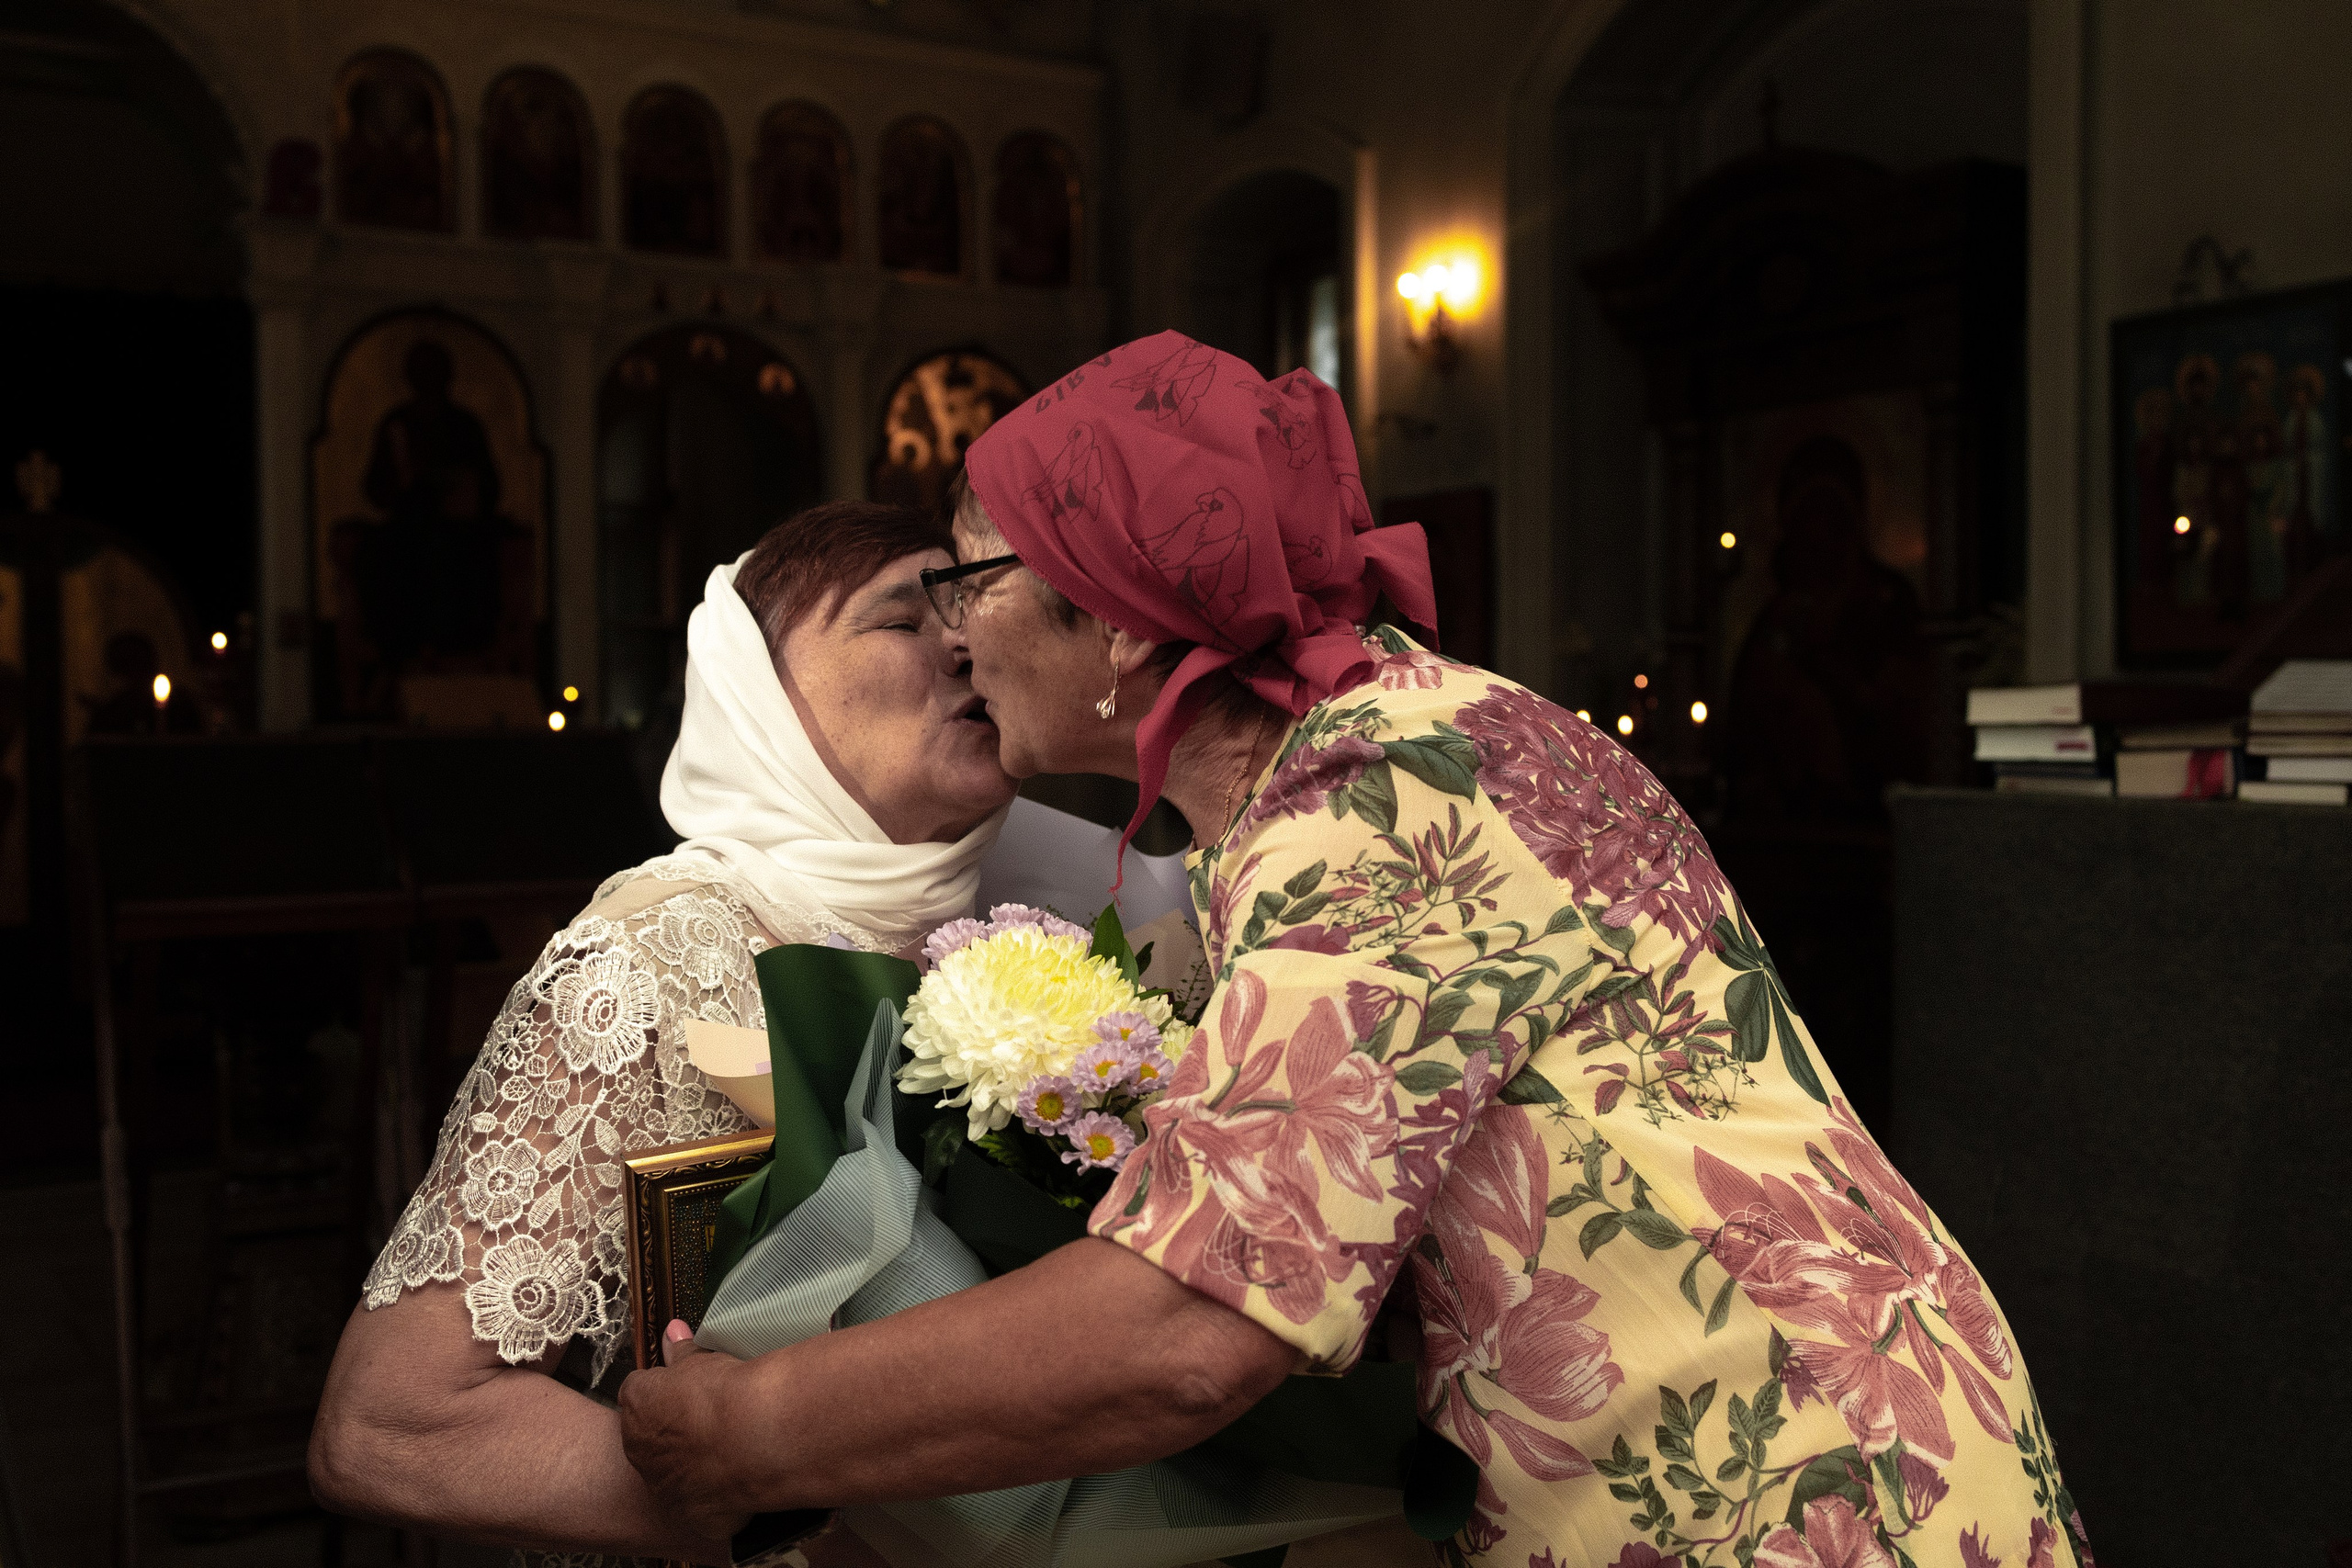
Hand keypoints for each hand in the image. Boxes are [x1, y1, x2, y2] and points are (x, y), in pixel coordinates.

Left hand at [619, 1320, 757, 1558]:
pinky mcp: (690, 1516)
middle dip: (673, 1431)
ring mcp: (662, 1488)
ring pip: (671, 1475)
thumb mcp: (702, 1361)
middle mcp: (639, 1450)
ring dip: (691, 1465)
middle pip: (650, 1438)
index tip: (687, 1391)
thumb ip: (682, 1351)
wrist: (755, 1438)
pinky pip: (699, 1507)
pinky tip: (737, 1479)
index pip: (639, 1394)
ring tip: (729, 1449)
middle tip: (709, 1420)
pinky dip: (715, 1498)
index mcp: (637, 1407)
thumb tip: (672, 1331)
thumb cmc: (726, 1393)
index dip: (665, 1392)